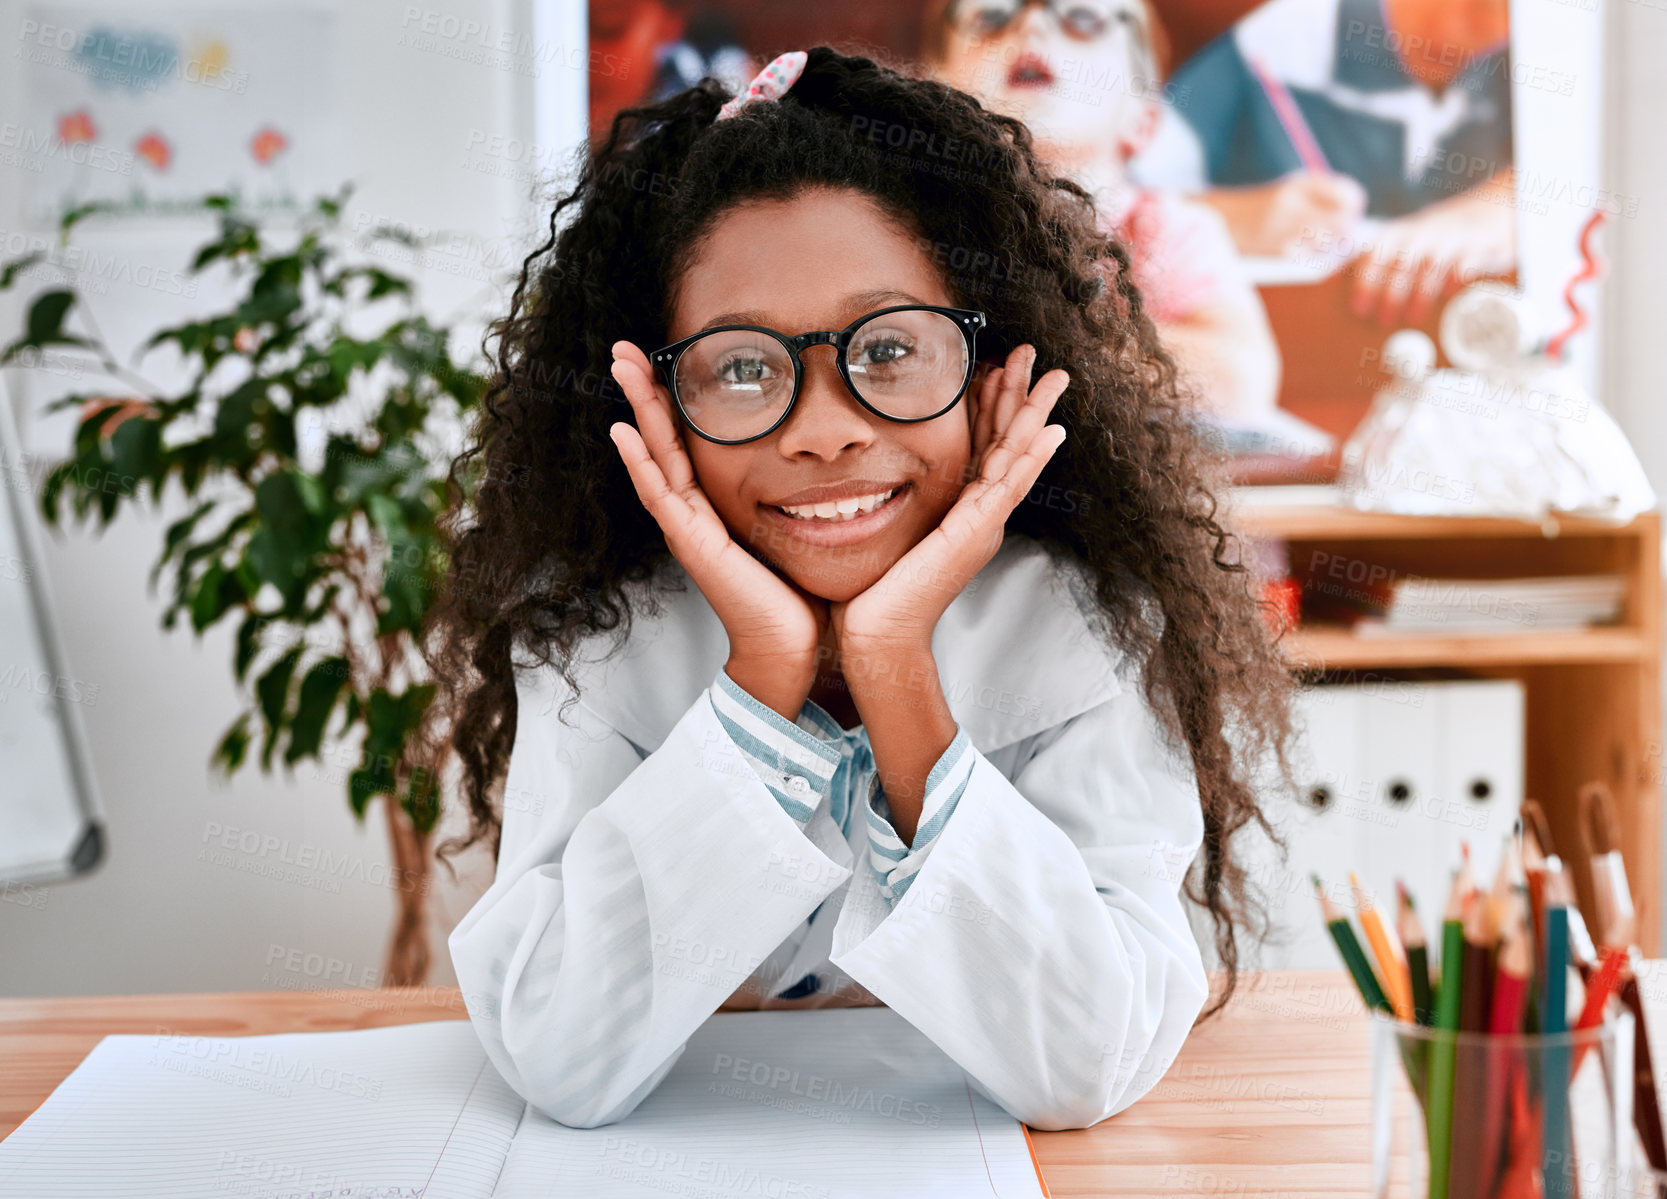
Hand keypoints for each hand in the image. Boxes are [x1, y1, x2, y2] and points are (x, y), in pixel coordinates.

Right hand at [606, 341, 828, 680]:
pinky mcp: (693, 545)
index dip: (673, 399)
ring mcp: (687, 528)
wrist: (792, 648)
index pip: (687, 440)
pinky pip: (661, 495)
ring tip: (620, 368)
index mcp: (715, 506)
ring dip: (637, 410)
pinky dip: (640, 463)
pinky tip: (623, 432)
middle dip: (644, 391)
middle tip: (626, 348)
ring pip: (654, 456)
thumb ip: (800, 493)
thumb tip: (835, 457)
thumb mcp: (799, 526)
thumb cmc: (798, 594)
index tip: (664, 358)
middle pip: (661, 438)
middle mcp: (693, 513)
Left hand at [830, 343, 1069, 657]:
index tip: (996, 364)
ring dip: (1035, 415)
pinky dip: (1030, 460)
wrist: (878, 635)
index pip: (984, 445)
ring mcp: (982, 525)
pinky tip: (1049, 434)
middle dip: (1021, 396)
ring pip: (1016, 458)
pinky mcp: (974, 535)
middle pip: (1008, 444)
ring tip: (1053, 378)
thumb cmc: (875, 590)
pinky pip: (1008, 489)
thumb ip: (897, 501)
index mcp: (962, 511)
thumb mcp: (890, 529)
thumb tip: (876, 472)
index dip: (993, 404)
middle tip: (1034, 355)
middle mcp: (979, 516)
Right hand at [1200, 171, 1366, 257]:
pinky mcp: (1279, 253)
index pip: (1348, 195)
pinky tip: (1299, 248)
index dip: (1354, 205)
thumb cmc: (1264, 206)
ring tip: (1317, 238)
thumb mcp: (1292, 190)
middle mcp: (1293, 204)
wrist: (1220, 220)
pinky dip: (1312, 254)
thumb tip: (1355, 213)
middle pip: (1343, 222)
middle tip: (1340, 231)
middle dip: (1346, 228)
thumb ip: (1323, 195)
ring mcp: (1285, 230)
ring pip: (1330, 243)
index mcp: (1300, 185)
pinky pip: (1312, 257)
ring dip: (1331, 244)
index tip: (1349, 210)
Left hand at [1349, 174, 1516, 326]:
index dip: (1367, 279)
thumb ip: (1390, 261)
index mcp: (1408, 232)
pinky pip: (1468, 260)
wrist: (1502, 205)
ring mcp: (1457, 236)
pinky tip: (1450, 294)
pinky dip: (1458, 276)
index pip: (1379, 251)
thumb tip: (1355, 292)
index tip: (1360, 308)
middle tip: (1384, 320)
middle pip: (1404, 259)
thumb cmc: (1448, 236)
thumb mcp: (1417, 240)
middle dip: (1392, 292)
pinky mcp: (1485, 244)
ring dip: (1421, 293)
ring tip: (1413, 318)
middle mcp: (1429, 232)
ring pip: (1433, 263)